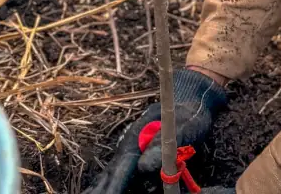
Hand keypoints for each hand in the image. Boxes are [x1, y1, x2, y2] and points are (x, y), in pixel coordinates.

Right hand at [85, 68, 227, 193]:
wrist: (189, 96)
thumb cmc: (188, 113)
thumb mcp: (182, 128)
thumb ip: (161, 147)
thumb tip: (143, 167)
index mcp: (138, 139)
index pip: (122, 168)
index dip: (113, 185)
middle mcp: (132, 144)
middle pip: (113, 171)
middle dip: (102, 187)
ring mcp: (135, 147)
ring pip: (116, 171)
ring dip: (104, 184)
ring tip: (92, 193)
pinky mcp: (141, 150)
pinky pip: (125, 169)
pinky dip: (114, 180)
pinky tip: (109, 187)